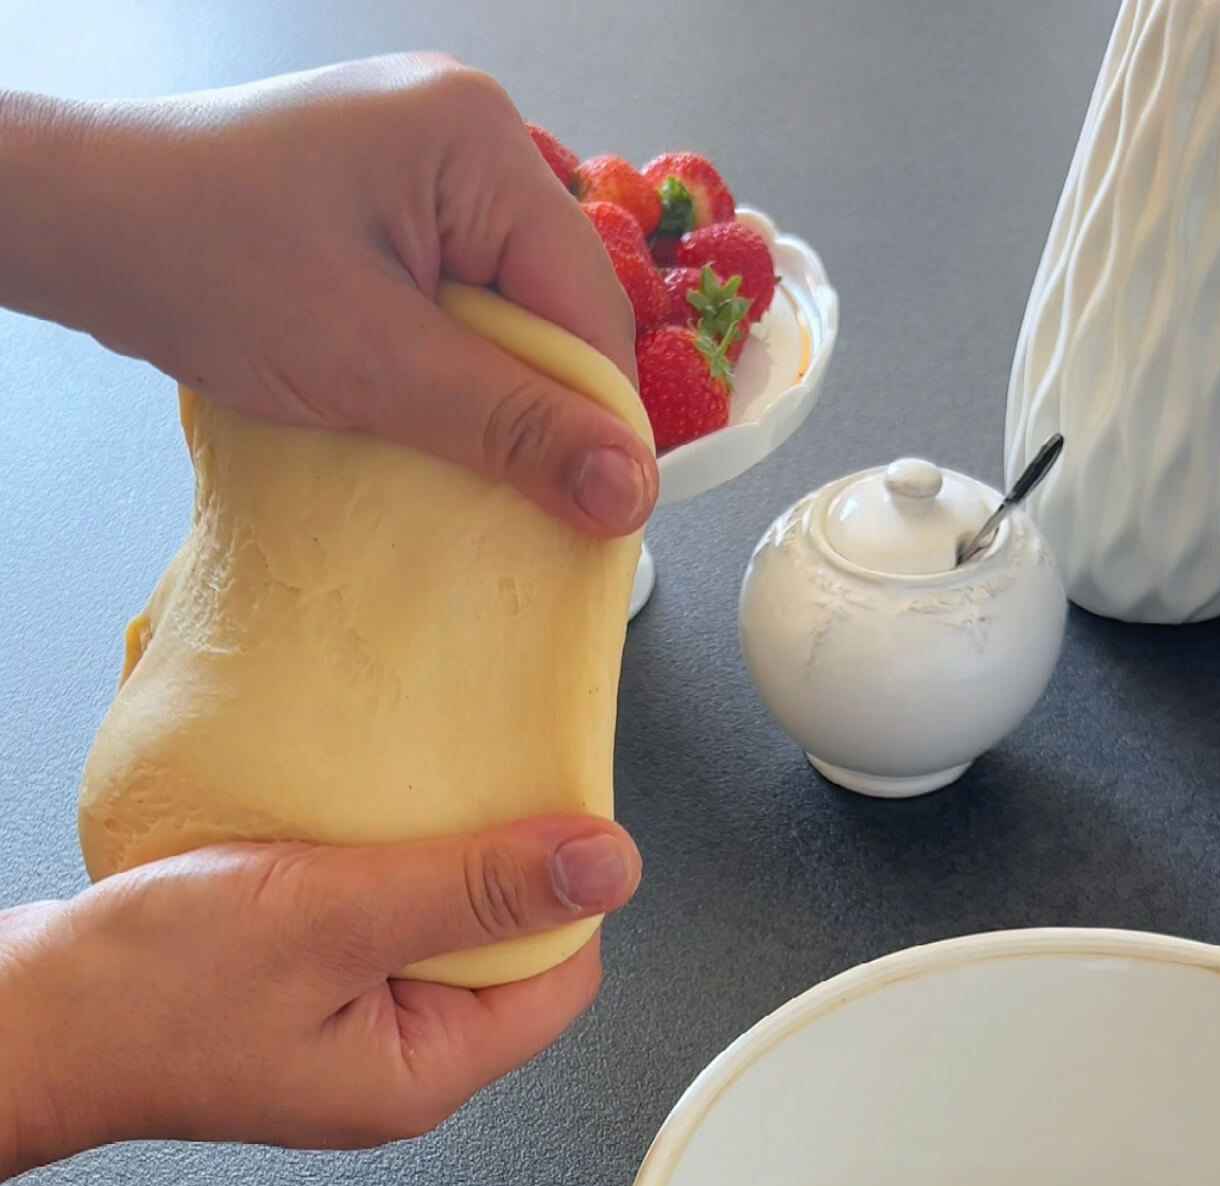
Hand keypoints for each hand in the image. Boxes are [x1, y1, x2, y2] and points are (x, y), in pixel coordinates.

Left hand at [0, 55, 655, 536]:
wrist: (83, 226)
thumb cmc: (205, 269)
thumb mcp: (373, 364)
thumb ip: (511, 427)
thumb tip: (630, 493)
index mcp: (479, 142)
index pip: (591, 302)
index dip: (603, 415)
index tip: (601, 510)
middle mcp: (471, 136)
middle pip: (558, 302)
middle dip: (541, 400)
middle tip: (521, 491)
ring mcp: (432, 164)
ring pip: (513, 306)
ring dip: (496, 387)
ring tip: (463, 448)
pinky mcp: (397, 201)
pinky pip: (467, 295)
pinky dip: (457, 361)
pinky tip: (429, 404)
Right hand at [0, 815, 640, 1180]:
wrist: (28, 1010)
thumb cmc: (147, 992)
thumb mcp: (334, 919)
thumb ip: (476, 888)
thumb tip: (608, 865)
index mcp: (427, 1067)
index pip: (564, 974)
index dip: (569, 889)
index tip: (554, 811)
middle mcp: (400, 1052)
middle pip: (510, 944)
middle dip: (501, 863)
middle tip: (476, 790)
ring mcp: (354, 1015)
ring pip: (444, 919)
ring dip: (437, 852)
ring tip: (416, 798)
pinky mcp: (314, 978)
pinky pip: (384, 910)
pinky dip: (384, 859)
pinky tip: (361, 819)